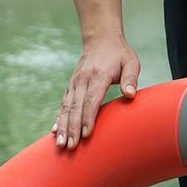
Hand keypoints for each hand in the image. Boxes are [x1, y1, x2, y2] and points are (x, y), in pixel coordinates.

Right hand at [54, 35, 140, 149]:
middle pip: (76, 107)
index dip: (88, 118)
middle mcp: (82, 80)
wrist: (100, 39)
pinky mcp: (71, 86)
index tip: (86, 135)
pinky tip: (55, 132)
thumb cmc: (119, 54)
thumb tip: (130, 95)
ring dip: (63, 127)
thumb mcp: (131, 62)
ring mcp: (75, 83)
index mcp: (98, 76)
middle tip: (70, 147)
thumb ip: (131, 78)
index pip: (91, 100)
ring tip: (60, 145)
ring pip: (66, 107)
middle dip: (72, 128)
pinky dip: (59, 118)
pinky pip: (63, 104)